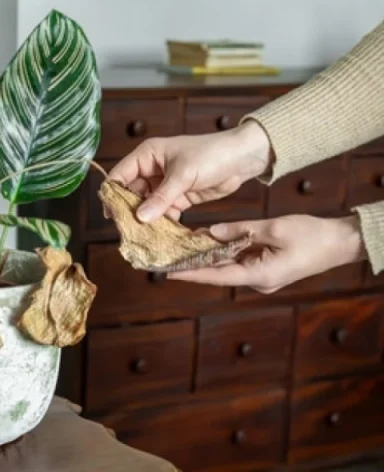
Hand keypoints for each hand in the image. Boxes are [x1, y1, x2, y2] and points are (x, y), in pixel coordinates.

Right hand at [107, 120, 271, 221]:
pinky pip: (164, 212)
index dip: (112, 194)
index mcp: (147, 155)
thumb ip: (161, 197)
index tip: (110, 215)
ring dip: (146, 220)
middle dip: (129, 211)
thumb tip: (140, 217)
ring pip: (147, 206)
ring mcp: (164, 185)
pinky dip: (162, 223)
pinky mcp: (178, 197)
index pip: (120, 175)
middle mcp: (151, 169)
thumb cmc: (211, 154)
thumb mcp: (183, 175)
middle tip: (126, 231)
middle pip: (131, 193)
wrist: (242, 159)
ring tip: (142, 237)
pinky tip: (160, 236)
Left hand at [166, 214, 366, 293]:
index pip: (217, 275)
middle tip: (169, 255)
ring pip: (229, 266)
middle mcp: (258, 282)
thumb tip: (210, 232)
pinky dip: (225, 253)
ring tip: (183, 246)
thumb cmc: (312, 235)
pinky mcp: (267, 270)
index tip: (168, 272)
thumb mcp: (273, 228)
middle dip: (195, 263)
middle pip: (220, 272)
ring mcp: (263, 278)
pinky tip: (210, 242)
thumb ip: (240, 230)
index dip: (191, 273)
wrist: (342, 243)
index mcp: (260, 275)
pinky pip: (240, 262)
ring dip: (210, 256)